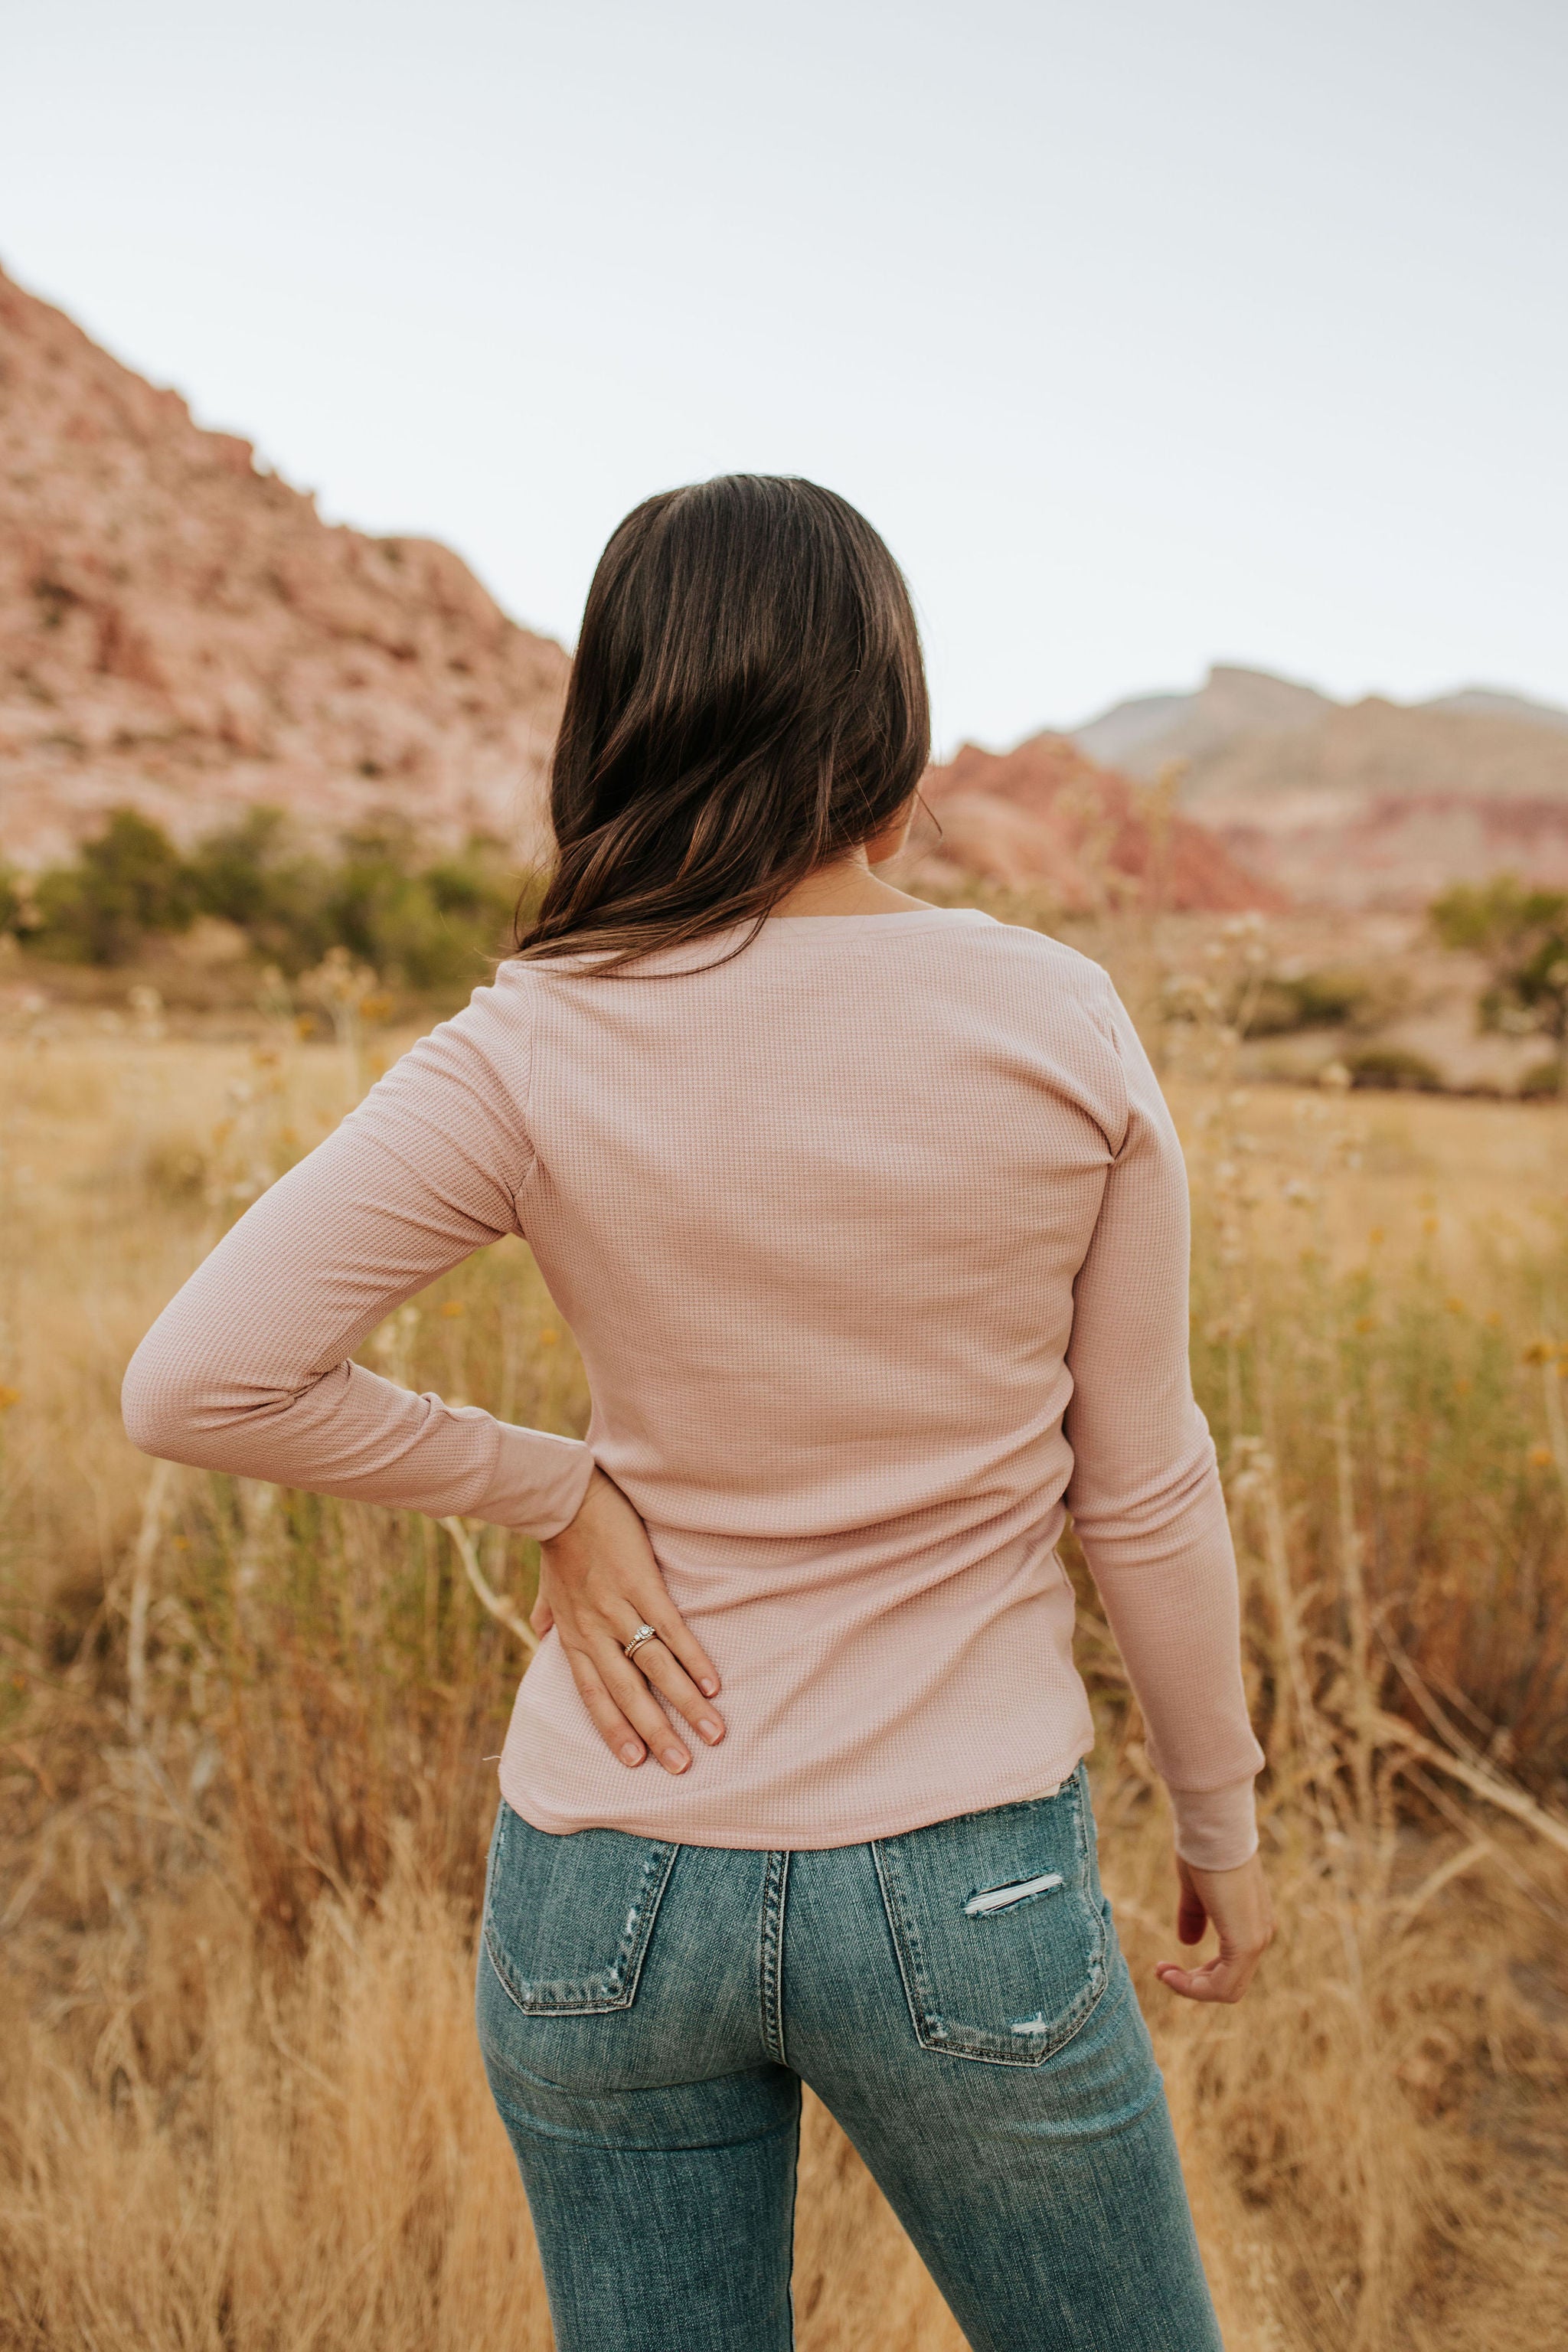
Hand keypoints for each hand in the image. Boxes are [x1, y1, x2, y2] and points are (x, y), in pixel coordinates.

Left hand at [532, 1467, 724, 1775]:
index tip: (637, 1762)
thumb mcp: (547, 1588)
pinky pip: (670, 1629)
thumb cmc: (559, 1543)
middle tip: (682, 1766)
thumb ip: (546, 1615)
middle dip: (656, 1733)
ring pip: (655, 1668)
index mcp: (573, 1637)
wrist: (563, 1499)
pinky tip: (714, 1684)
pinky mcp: (641, 1583)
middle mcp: (594, 1631)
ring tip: (713, 1733)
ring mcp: (618, 1608)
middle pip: (628, 1694)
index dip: (615, 1730)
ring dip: (686, 1704)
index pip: (594, 1696)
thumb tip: (539, 1632)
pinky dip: (692, 1658)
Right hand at [1154, 1851, 1273, 2004]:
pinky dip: (1194, 1987)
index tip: (1166, 1966)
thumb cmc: (1203, 1850)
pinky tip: (1170, 1975)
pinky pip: (1222, 1985)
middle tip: (1162, 1972)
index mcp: (1251, 1921)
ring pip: (1227, 1989)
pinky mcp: (1246, 1942)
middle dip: (1192, 1984)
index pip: (1230, 1967)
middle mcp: (1260, 1934)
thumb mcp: (1197, 1889)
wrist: (1213, 1830)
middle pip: (1229, 1983)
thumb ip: (1195, 1915)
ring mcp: (1256, 1940)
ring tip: (1164, 1973)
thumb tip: (1187, 1942)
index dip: (1198, 1974)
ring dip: (1191, 1988)